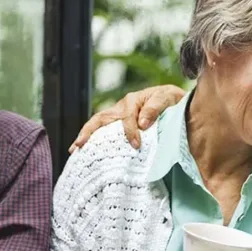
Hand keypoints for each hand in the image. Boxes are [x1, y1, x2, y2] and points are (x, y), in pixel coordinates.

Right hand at [69, 84, 185, 152]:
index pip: (126, 117)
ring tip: (75, 150)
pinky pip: (104, 131)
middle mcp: (121, 107)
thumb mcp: (167, 98)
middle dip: (88, 132)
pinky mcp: (120, 124)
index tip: (136, 145)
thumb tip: (142, 124)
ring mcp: (118, 115)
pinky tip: (86, 152)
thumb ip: (155, 108)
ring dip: (86, 136)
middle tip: (79, 145)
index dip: (130, 131)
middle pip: (100, 119)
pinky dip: (94, 140)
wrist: (176, 102)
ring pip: (98, 125)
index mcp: (133, 100)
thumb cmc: (171, 100)